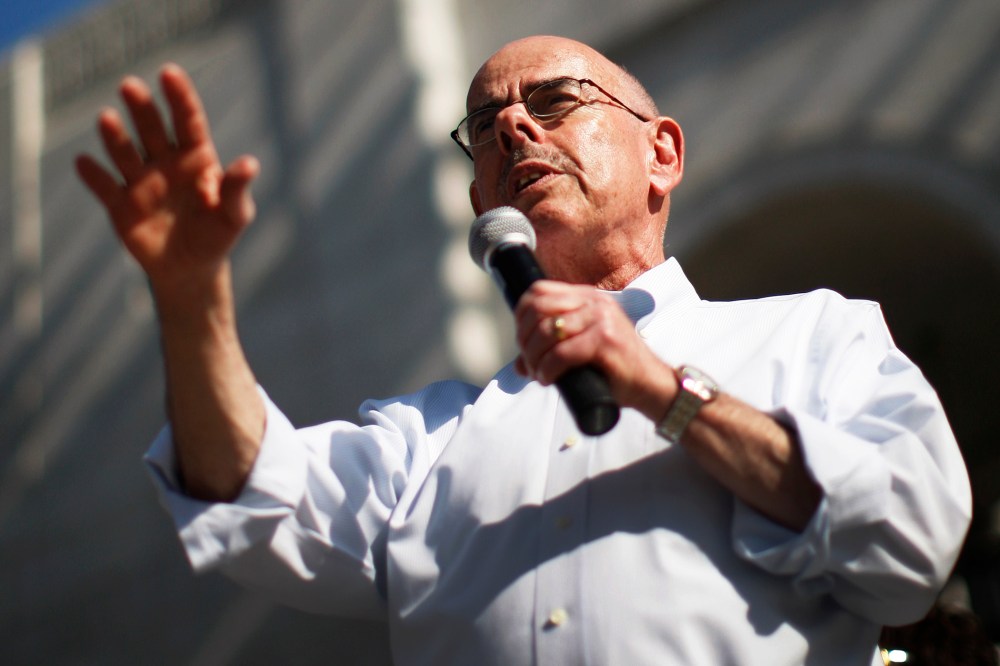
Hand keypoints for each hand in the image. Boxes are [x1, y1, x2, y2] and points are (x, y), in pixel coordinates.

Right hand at [75, 64, 258, 293]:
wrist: (191, 269)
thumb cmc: (217, 237)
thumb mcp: (233, 216)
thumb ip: (236, 190)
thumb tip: (250, 163)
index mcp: (196, 158)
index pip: (188, 121)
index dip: (179, 96)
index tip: (168, 73)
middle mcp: (165, 162)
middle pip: (152, 128)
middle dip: (141, 107)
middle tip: (130, 86)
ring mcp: (141, 181)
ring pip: (124, 152)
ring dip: (114, 136)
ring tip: (107, 118)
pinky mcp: (120, 204)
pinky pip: (104, 186)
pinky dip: (93, 176)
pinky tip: (85, 163)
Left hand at [513, 280, 676, 419]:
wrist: (650, 385)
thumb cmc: (615, 369)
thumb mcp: (580, 350)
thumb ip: (551, 350)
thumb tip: (519, 366)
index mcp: (587, 297)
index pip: (539, 291)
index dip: (522, 316)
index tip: (524, 342)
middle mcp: (594, 302)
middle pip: (538, 308)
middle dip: (525, 339)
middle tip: (529, 362)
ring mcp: (601, 318)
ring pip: (547, 331)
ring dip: (534, 357)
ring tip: (539, 373)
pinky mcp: (605, 340)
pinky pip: (561, 352)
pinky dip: (547, 369)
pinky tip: (548, 379)